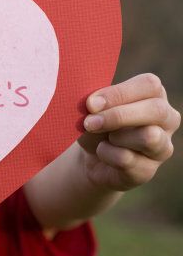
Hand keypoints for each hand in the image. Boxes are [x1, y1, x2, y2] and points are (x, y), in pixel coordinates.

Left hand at [78, 73, 179, 190]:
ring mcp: (162, 146)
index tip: (91, 103)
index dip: (119, 93)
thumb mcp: (94, 108)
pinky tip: (103, 152)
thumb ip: (96, 101)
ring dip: (116, 136)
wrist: (91, 156)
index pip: (150, 85)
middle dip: (118, 116)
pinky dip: (106, 154)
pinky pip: (127, 159)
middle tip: (89, 122)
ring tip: (103, 138)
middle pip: (156, 110)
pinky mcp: (149, 170)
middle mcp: (167, 119)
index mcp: (154, 95)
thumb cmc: (97, 123)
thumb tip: (93, 104)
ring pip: (149, 137)